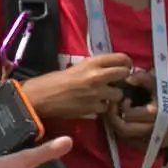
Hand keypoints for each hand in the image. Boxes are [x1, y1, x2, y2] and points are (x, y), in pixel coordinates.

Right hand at [23, 53, 140, 122]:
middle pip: (124, 74)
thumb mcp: (77, 67)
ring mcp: (97, 93)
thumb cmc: (54, 80)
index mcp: (92, 62)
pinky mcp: (93, 108)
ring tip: (104, 96)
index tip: (124, 67)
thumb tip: (109, 70)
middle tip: (117, 82)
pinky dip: (102, 108)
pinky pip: (106, 108)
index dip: (126, 63)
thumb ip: (94, 68)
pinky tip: (94, 105)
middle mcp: (97, 76)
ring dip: (113, 96)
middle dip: (123, 79)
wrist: (41, 97)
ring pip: (119, 95)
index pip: (121, 58)